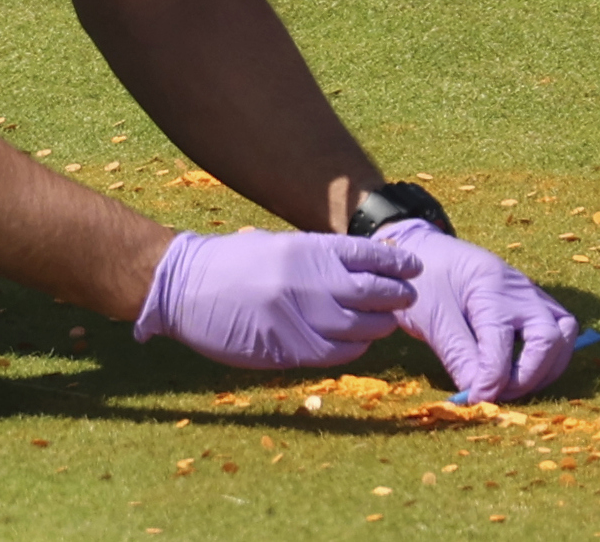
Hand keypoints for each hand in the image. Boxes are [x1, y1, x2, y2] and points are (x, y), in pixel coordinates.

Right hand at [132, 226, 418, 370]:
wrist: (184, 286)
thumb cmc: (233, 263)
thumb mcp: (278, 245)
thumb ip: (318, 258)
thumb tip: (363, 269)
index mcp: (304, 249)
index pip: (365, 255)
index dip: (395, 263)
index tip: (415, 268)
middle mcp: (305, 281)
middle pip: (370, 293)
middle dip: (395, 296)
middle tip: (409, 298)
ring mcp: (296, 316)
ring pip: (357, 328)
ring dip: (378, 326)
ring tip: (386, 323)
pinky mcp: (284, 348)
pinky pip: (332, 353)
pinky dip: (352, 350)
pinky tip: (357, 344)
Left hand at [382, 222, 581, 402]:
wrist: (424, 250)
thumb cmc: (423, 280)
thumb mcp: (431, 318)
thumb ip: (458, 356)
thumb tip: (482, 396)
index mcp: (490, 288)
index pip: (503, 346)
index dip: (492, 382)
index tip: (475, 401)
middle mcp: (520, 289)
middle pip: (550, 338)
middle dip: (529, 376)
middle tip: (499, 394)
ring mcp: (531, 293)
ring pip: (564, 334)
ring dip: (546, 367)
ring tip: (514, 385)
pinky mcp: (534, 300)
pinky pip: (559, 328)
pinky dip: (548, 355)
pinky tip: (523, 369)